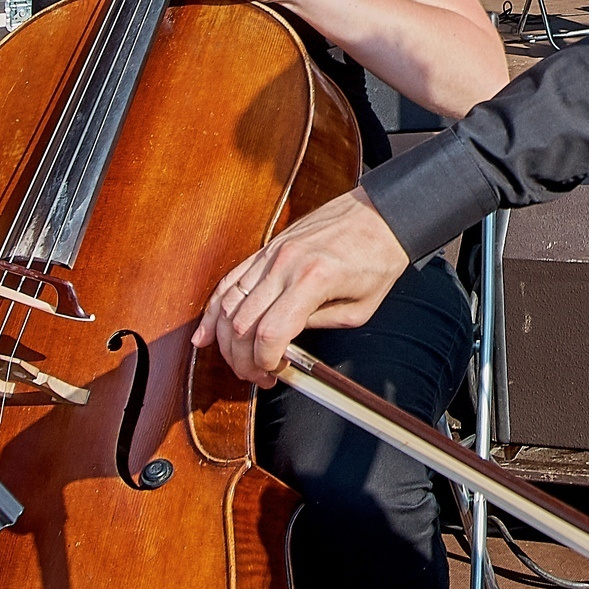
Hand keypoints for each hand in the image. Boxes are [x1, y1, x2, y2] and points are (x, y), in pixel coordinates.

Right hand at [192, 189, 411, 384]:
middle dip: (242, 358)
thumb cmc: (378, 257)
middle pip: (242, 322)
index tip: (274, 372)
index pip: (270, 333)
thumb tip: (287, 343)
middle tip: (256, 375)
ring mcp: (272, 253)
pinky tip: (207, 332)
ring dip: (225, 339)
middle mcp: (285, 264)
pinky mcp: (268, 248)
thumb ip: (319, 326)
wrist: (381, 213)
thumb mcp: (361, 308)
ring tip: (235, 361)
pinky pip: (231, 279)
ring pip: (229, 302)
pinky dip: (215, 308)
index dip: (265, 361)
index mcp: (312, 280)